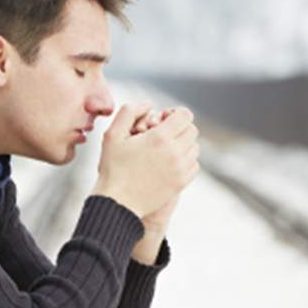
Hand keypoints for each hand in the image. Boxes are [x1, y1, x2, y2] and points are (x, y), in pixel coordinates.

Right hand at [91, 102, 199, 219]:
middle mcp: (174, 152)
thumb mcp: (112, 134)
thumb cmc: (112, 168)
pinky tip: (170, 162)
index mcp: (159, 138)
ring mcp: (180, 169)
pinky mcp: (181, 183)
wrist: (118, 202)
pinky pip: (194, 165)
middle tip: (163, 134)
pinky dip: (186, 161)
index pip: (185, 115)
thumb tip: (149, 104)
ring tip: (166, 149)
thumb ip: (129, 112)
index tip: (162, 120)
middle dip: (179, 128)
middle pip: (192, 130)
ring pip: (195, 148)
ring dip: (183, 144)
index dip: (175, 113)